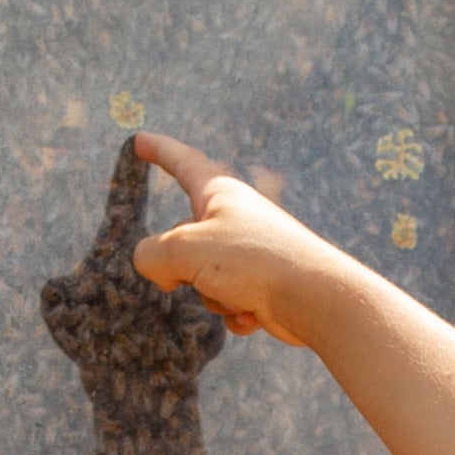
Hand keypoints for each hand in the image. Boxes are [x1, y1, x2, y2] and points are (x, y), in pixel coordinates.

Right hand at [124, 130, 359, 349]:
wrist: (315, 300)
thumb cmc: (253, 261)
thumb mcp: (185, 251)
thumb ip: (153, 255)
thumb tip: (161, 271)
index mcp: (219, 194)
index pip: (181, 162)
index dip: (157, 151)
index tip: (139, 140)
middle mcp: (236, 217)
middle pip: (183, 239)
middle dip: (179, 266)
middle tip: (188, 276)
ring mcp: (251, 251)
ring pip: (202, 276)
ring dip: (210, 295)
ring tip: (237, 294)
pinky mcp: (264, 283)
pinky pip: (228, 301)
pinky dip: (233, 312)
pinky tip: (253, 313)